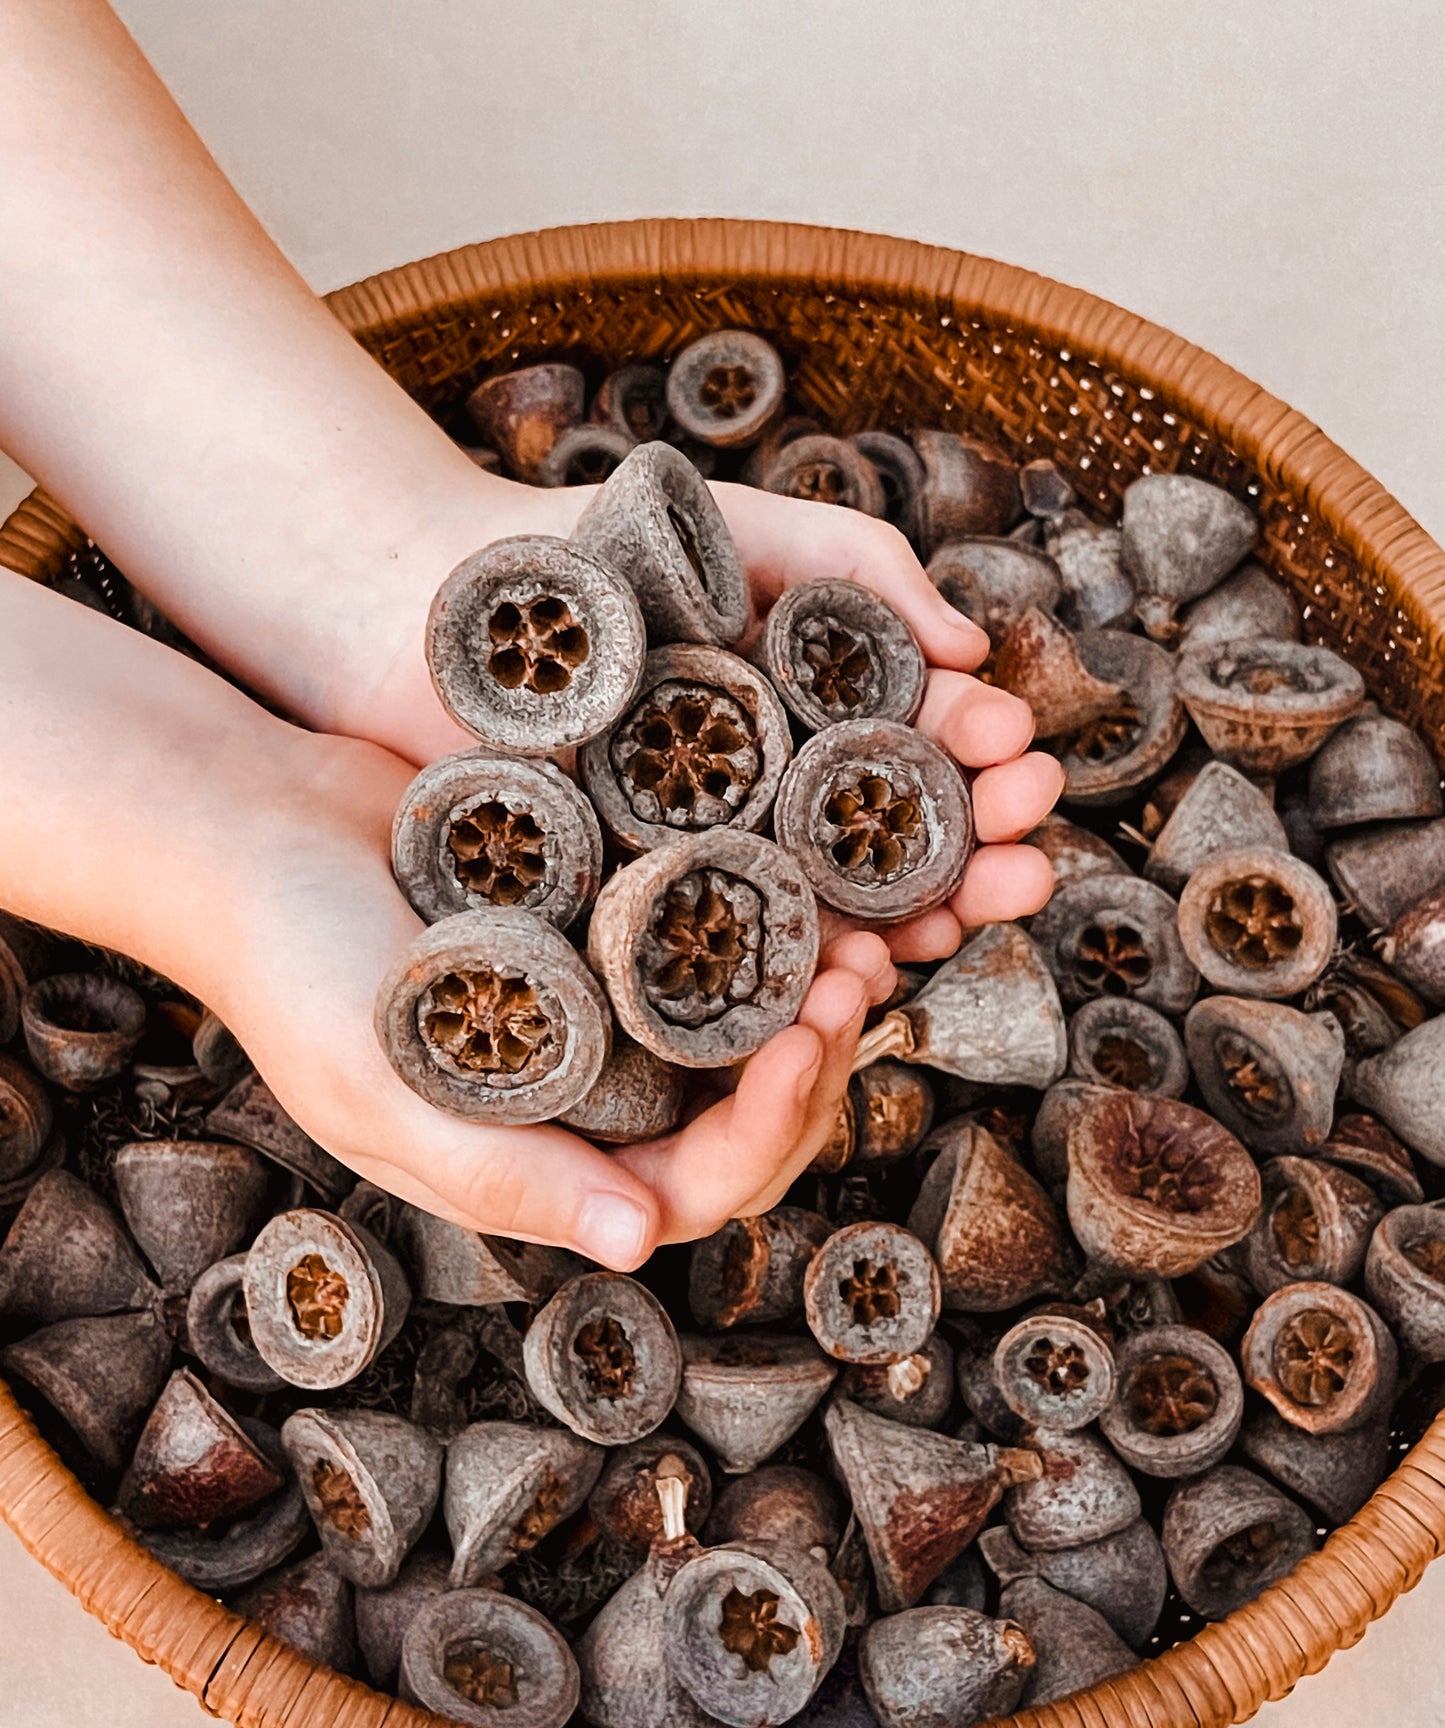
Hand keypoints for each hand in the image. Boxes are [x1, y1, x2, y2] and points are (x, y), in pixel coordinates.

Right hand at [217, 729, 895, 1268]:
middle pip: (745, 1121)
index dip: (765, 1131)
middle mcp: (588, 1097)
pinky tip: (813, 883)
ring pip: (749, 1036)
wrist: (252, 823)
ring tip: (858, 931)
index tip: (801, 1044)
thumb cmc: (290, 964)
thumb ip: (501, 1172)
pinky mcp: (613, 927)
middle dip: (816, 1063)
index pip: (692, 1187)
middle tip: (856, 973)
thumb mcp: (378, 1086)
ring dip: (812, 997)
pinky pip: (718, 947)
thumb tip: (639, 1244)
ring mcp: (607, 1013)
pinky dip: (772, 929)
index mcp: (541, 1161)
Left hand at [336, 472, 1061, 960]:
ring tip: (955, 925)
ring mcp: (718, 857)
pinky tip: (851, 968)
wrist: (440, 601)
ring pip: (836, 913)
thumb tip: (974, 643)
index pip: (929, 752)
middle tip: (1028, 864)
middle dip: (976, 862)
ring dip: (911, 929)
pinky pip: (736, 949)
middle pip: (901, 849)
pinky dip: (800, 968)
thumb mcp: (756, 533)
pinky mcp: (647, 905)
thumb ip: (865, 568)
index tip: (1026, 757)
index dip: (986, 763)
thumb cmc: (600, 550)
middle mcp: (783, 799)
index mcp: (821, 717)